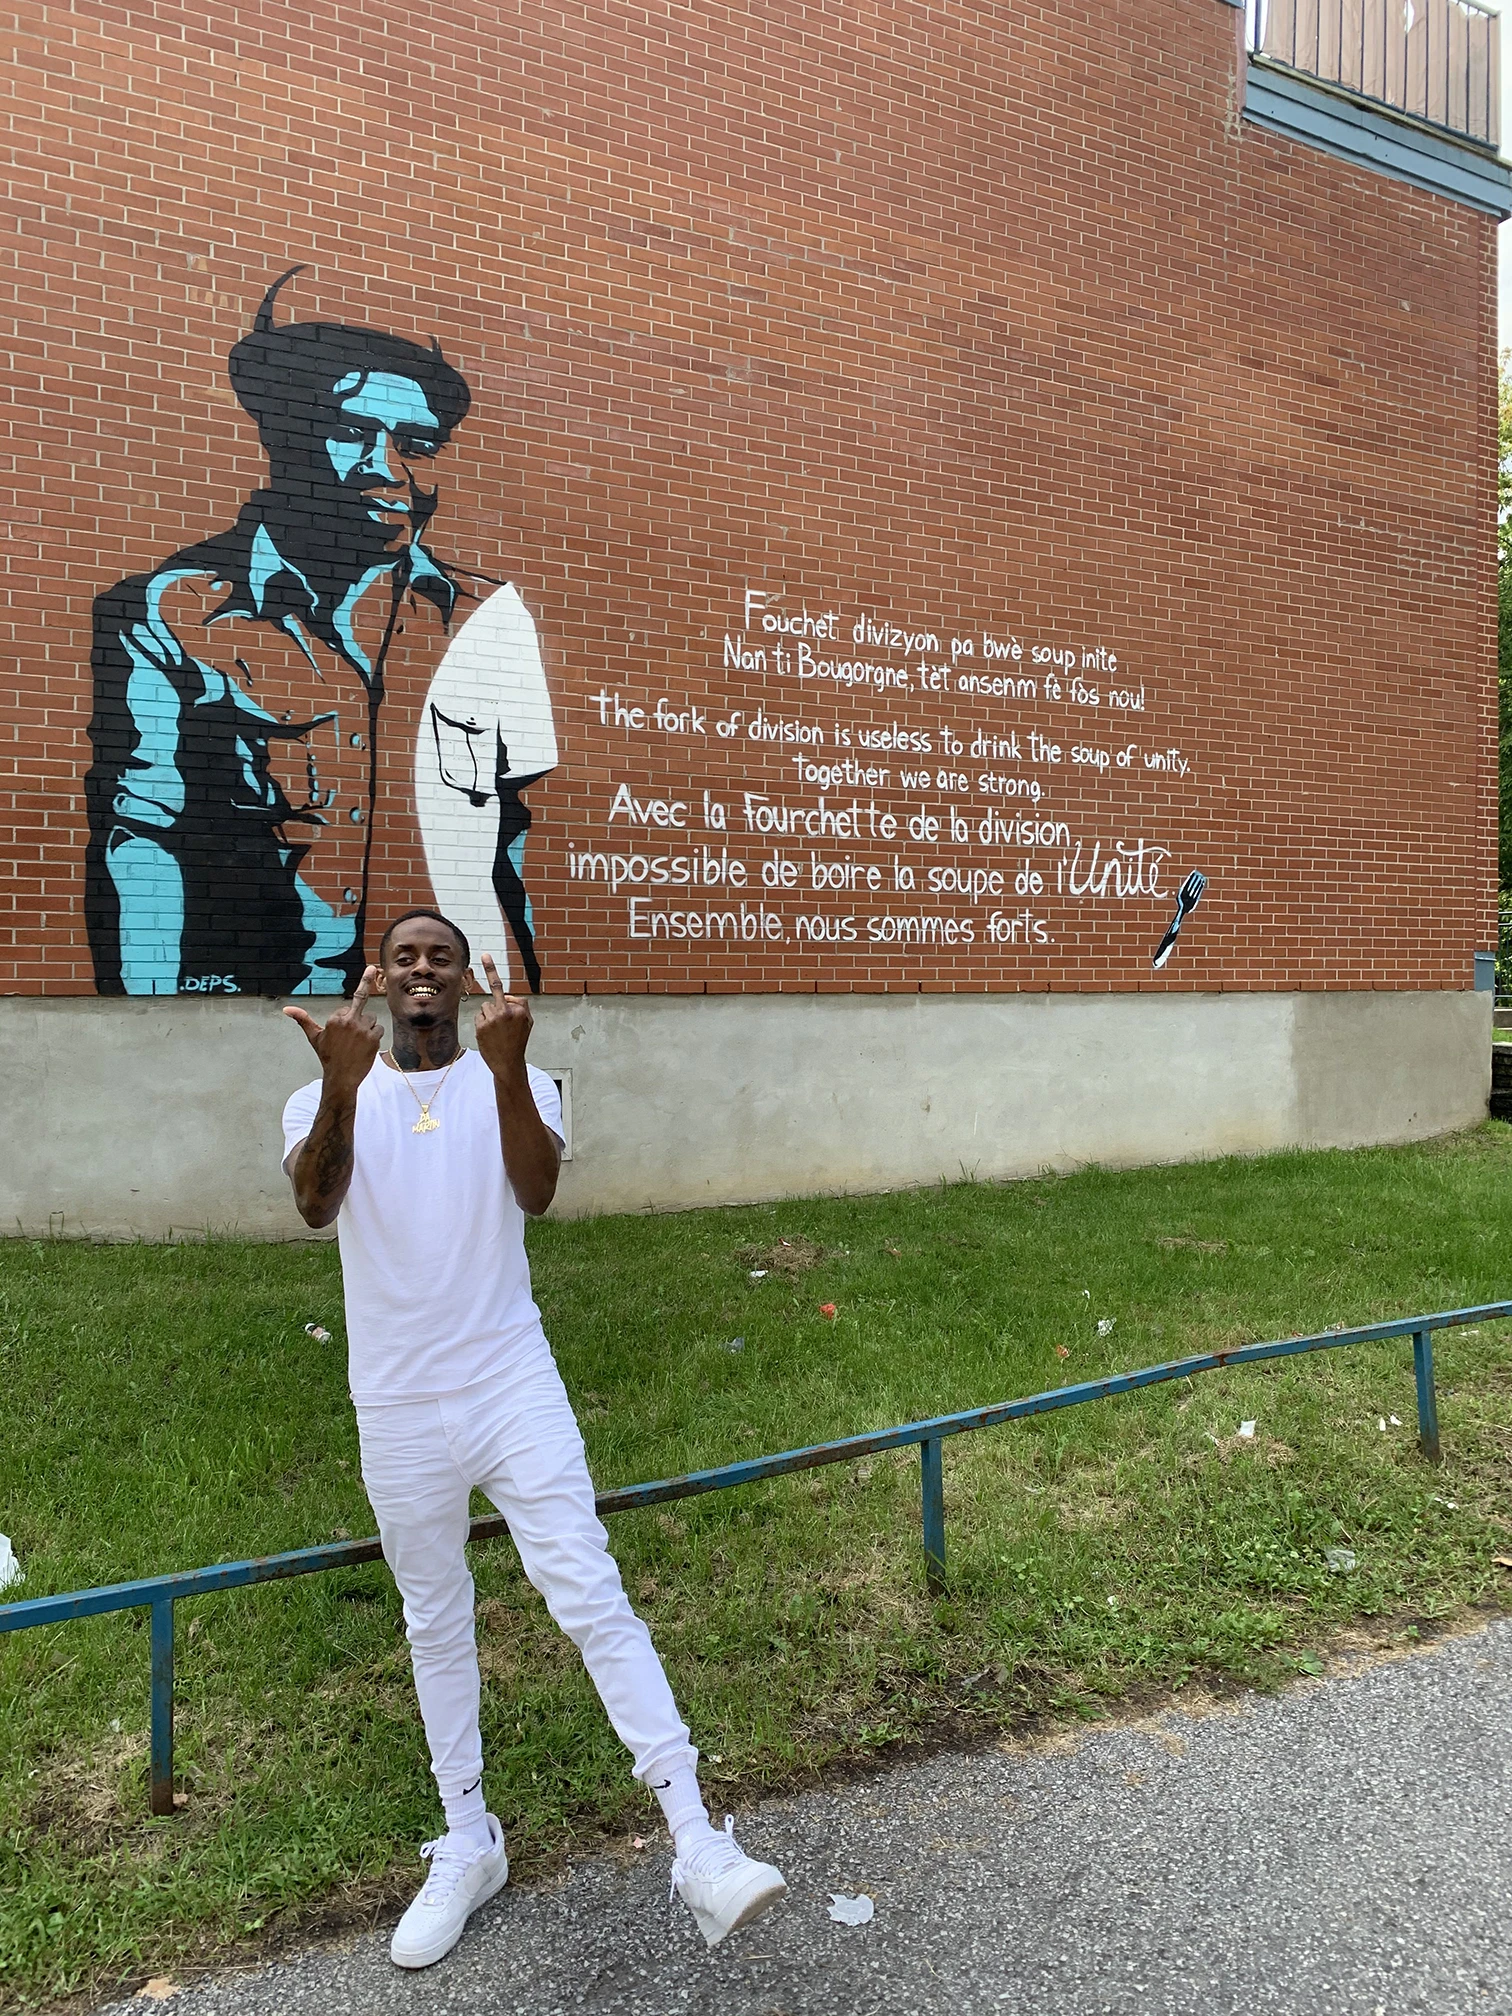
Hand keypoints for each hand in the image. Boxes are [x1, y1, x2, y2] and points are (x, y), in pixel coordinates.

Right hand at [282, 966, 382, 1090]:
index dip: (346, 1019)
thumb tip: (286, 1009)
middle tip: (371, 972)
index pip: (345, 1009)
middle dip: (365, 986)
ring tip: (359, 1041)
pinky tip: (367, 1045)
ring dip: (368, 1027)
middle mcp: (348, 1021)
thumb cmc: (328, 1057)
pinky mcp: (373, 1038)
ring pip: (372, 1018)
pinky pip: (379, 1029)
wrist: (341, 1077)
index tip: (343, 1032)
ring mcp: (362, 1029)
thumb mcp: (314, 1037)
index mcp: (334, 1020)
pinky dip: (375, 1036)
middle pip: (361, 1000)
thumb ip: (303, 1020)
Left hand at [474, 953, 531, 1078]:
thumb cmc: (517, 1044)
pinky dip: (481, 1023)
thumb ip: (520, 1008)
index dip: (504, 994)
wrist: (508, 1064)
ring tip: (496, 1032)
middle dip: (491, 970)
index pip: (509, 995)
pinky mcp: (482, 1025)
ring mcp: (494, 1018)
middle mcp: (508, 1011)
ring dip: (488, 1016)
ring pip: (485, 1006)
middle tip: (486, 955)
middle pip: (496, 992)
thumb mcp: (527, 1024)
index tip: (489, 959)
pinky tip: (489, 1035)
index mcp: (521, 1009)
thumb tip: (505, 995)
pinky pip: (479, 1016)